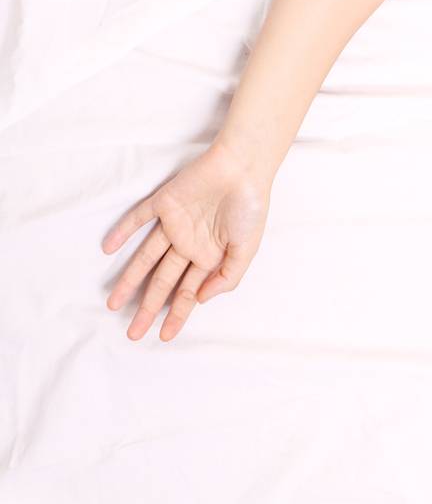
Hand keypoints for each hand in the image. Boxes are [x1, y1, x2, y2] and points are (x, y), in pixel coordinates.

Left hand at [101, 139, 270, 341]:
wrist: (243, 167)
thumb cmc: (250, 207)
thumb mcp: (247, 249)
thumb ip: (227, 277)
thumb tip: (201, 299)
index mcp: (209, 255)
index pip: (188, 291)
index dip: (177, 314)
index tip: (164, 336)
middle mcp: (188, 243)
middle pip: (162, 281)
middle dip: (148, 307)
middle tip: (133, 333)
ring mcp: (174, 224)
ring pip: (146, 257)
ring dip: (129, 279)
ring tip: (113, 303)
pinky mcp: (164, 202)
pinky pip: (139, 218)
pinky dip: (123, 231)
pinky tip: (108, 248)